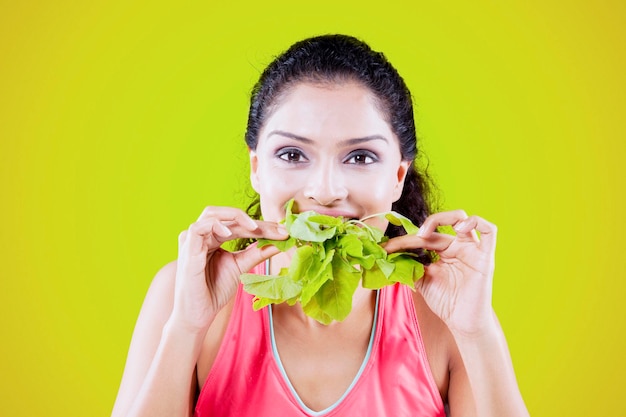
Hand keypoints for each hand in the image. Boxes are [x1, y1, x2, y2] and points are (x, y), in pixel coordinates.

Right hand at [170, 206, 287, 332]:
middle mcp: (202, 235)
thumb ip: (258, 253)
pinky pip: (197, 228)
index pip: (239, 224)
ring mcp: (192, 240)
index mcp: (214, 237)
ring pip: (212, 214)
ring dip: (236, 217)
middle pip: (228, 216)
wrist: (198, 314)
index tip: (284, 232)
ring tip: (255, 228)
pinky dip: (215, 226)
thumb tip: (281, 241)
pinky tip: (229, 232)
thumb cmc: (215, 291)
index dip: (262, 226)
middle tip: (278, 229)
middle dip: (255, 222)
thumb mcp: (242, 267)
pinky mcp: (186, 250)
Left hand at [383, 210, 496, 336]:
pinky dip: (475, 221)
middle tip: (397, 245)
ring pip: (462, 218)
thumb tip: (390, 256)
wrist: (462, 323)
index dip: (402, 240)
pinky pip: (489, 230)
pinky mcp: (485, 256)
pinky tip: (458, 229)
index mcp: (444, 250)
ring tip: (424, 233)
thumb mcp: (421, 281)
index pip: (422, 237)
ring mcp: (472, 249)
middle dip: (413, 234)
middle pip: (437, 226)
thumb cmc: (446, 303)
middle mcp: (458, 246)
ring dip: (441, 218)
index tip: (384, 248)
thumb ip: (410, 266)